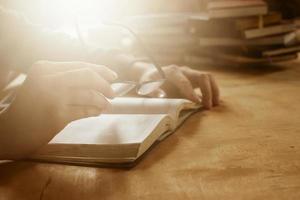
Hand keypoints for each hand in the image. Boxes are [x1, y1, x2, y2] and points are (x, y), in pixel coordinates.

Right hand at [1, 61, 117, 157]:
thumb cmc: (32, 107)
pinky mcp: (58, 115)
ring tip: (107, 105)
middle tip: (113, 93)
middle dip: (105, 84)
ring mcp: (53, 97)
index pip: (81, 65)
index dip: (101, 70)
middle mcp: (48, 79)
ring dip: (102, 101)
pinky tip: (97, 112)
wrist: (11, 130)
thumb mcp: (44, 84)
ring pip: (89, 95)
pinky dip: (95, 111)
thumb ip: (67, 78)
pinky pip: (85, 111)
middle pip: (88, 76)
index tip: (113, 76)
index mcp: (45, 67)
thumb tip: (101, 78)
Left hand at [140, 65, 219, 108]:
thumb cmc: (149, 81)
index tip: (196, 102)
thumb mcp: (146, 85)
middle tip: (208, 106)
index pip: (184, 81)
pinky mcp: (195, 78)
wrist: (152, 74)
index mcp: (172, 72)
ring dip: (214, 90)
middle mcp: (184, 70)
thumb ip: (152, 90)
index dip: (191, 92)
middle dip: (207, 91)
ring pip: (208, 77)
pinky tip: (213, 102)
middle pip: (202, 76)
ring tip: (215, 105)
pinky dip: (213, 91)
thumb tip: (161, 95)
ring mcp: (191, 73)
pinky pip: (208, 82)